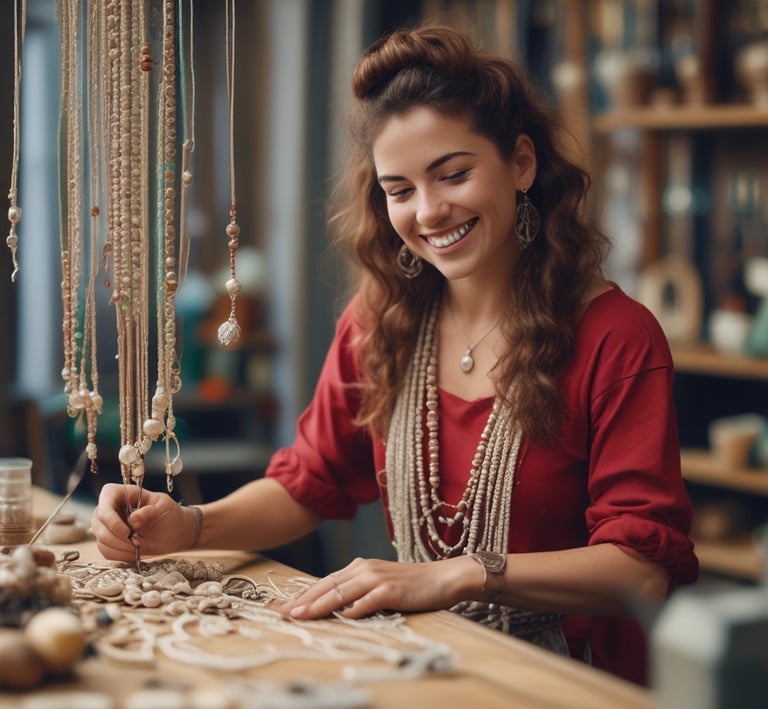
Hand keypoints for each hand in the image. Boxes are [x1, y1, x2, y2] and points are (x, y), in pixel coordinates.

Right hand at [90, 483, 198, 561]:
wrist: (173, 533)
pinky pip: (106, 551)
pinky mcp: (109, 541)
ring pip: (101, 539)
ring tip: (139, 546)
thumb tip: (133, 519)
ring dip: (120, 548)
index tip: (127, 531)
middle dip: (117, 538)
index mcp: (123, 493)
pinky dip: (120, 555)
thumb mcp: (164, 508)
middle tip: (137, 542)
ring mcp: (107, 525)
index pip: (106, 500)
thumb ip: (149, 511)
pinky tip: (134, 552)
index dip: (111, 518)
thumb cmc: (169, 515)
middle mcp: (111, 508)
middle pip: (99, 523)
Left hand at [282, 556, 475, 619]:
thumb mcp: (381, 583)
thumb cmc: (412, 584)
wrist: (444, 577)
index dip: (305, 594)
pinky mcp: (392, 590)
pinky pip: (368, 601)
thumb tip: (339, 607)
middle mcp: (365, 568)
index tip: (287, 606)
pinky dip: (355, 609)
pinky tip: (344, 617)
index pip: (326, 580)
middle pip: (328, 585)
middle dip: (305, 600)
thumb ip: (359, 590)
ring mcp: (378, 578)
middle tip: (284, 613)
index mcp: (361, 566)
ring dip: (321, 604)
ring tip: (303, 615)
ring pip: (342, 592)